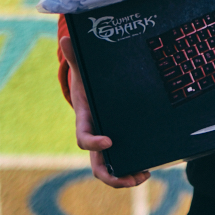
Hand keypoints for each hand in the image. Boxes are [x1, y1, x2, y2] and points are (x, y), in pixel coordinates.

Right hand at [59, 35, 149, 188]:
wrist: (93, 91)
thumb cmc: (87, 81)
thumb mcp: (82, 69)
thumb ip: (76, 56)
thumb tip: (65, 36)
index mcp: (86, 121)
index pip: (84, 138)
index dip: (94, 143)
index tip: (109, 141)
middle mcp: (95, 137)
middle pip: (97, 165)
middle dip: (111, 175)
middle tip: (130, 178)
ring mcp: (106, 144)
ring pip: (111, 169)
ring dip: (125, 177)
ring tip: (143, 176)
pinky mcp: (118, 144)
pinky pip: (124, 160)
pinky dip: (134, 166)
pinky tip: (150, 167)